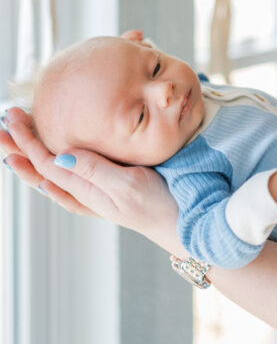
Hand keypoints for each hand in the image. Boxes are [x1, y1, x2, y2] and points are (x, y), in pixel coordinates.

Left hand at [1, 107, 179, 251]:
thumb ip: (96, 170)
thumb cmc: (164, 207)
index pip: (47, 161)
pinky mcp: (114, 195)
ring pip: (55, 177)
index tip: (13, 116)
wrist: (191, 227)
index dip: (26, 139)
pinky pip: (73, 186)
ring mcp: (99, 196)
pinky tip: (52, 174)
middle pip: (43, 168)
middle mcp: (88, 194)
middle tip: (3, 121)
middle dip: (19, 146)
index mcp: (89, 189)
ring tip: (12, 145)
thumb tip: (60, 156)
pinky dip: (57, 176)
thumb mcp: (130, 185)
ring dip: (32, 158)